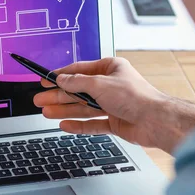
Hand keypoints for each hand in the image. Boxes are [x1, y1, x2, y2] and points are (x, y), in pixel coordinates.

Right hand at [34, 57, 194, 152]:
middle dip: (58, 96)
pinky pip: (91, 123)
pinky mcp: (114, 122)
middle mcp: (110, 86)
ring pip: (83, 107)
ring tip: (46, 112)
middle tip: (40, 100)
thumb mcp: (99, 83)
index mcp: (110, 69)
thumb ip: (77, 82)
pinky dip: (78, 124)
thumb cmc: (136, 96)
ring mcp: (112, 105)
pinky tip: (64, 125)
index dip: (60, 76)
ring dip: (64, 110)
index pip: (79, 71)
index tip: (45, 81)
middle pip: (78, 90)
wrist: (155, 121)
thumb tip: (61, 79)